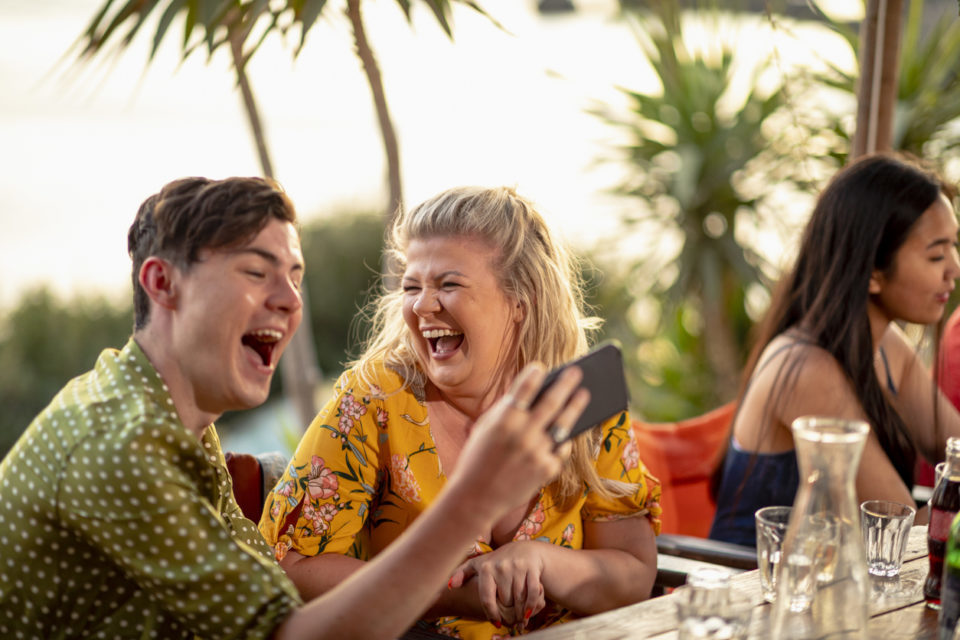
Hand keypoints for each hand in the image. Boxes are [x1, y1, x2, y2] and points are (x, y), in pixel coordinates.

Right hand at [448, 364, 587, 528]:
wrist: (476, 497)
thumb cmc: (478, 458)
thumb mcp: (485, 428)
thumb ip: (507, 410)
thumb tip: (533, 392)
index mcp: (504, 420)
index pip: (524, 388)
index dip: (535, 375)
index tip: (543, 366)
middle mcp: (523, 434)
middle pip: (551, 402)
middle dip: (566, 384)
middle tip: (577, 371)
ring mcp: (537, 452)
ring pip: (563, 424)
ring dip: (575, 407)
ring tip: (583, 394)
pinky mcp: (547, 470)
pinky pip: (561, 449)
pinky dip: (563, 439)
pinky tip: (568, 430)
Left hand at [448, 541, 547, 627]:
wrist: (525, 549)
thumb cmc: (498, 561)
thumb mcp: (479, 564)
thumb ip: (462, 573)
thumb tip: (449, 585)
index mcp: (486, 568)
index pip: (487, 598)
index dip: (491, 614)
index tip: (496, 622)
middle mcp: (501, 566)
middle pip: (505, 601)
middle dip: (508, 612)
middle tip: (511, 620)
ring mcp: (517, 566)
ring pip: (519, 599)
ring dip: (520, 612)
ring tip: (520, 620)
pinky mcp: (531, 567)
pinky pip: (533, 592)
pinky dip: (532, 605)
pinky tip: (529, 613)